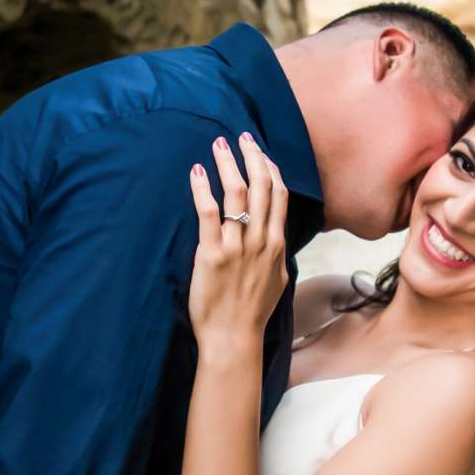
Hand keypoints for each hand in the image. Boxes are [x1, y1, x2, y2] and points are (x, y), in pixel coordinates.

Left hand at [186, 132, 289, 351]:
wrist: (233, 338)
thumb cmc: (252, 312)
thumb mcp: (276, 279)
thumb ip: (276, 254)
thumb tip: (277, 238)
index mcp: (276, 245)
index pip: (279, 195)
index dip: (270, 167)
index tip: (260, 150)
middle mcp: (260, 241)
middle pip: (261, 186)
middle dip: (252, 156)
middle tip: (241, 136)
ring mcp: (237, 247)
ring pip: (237, 193)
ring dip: (227, 164)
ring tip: (217, 145)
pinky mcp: (212, 254)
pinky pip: (208, 213)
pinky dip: (202, 188)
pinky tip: (196, 172)